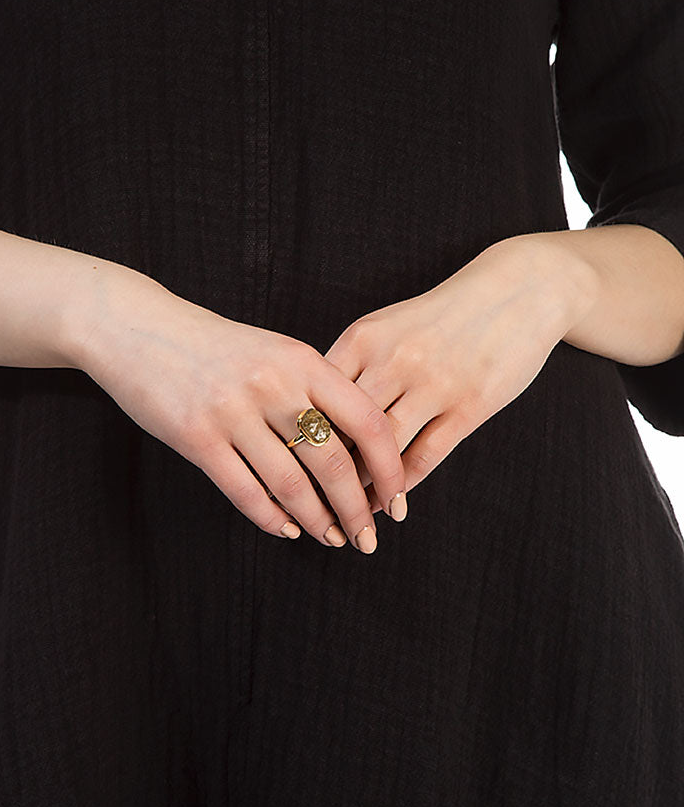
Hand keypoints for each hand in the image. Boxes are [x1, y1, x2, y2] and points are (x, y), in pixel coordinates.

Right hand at [72, 263, 406, 550]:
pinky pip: (244, 491)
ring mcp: (233, 411)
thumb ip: (313, 390)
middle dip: (357, 510)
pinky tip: (285, 529)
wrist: (138, 327)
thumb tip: (356, 448)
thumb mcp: (273, 352)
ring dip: (316, 521)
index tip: (397, 498)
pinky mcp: (197, 436)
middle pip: (335, 462)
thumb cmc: (214, 345)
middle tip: (367, 538)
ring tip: (331, 538)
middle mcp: (273, 384)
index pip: (367, 421)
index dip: (389, 467)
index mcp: (302, 360)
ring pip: (291, 484)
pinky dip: (270, 518)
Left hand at [321, 236, 597, 514]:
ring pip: (382, 450)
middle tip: (311, 507)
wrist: (518, 290)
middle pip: (344, 428)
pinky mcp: (470, 405)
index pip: (315, 399)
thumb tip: (313, 415)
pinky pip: (425, 456)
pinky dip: (402, 486)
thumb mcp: (388, 327)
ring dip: (363, 490)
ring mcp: (434, 383)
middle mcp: (394, 359)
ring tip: (350, 516)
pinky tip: (391, 504)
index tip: (288, 473)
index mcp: (364, 338)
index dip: (298, 440)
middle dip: (324, 474)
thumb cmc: (442, 317)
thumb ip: (352, 367)